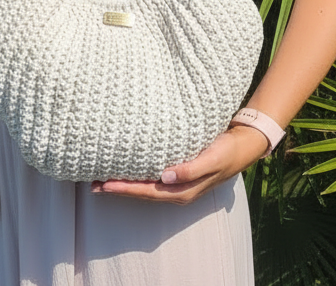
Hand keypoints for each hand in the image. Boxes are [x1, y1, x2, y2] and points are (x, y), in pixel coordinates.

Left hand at [89, 124, 270, 203]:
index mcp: (183, 190)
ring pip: (145, 186)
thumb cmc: (227, 150)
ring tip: (102, 178)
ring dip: (125, 183)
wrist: (243, 144)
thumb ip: (191, 169)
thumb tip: (165, 176)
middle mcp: (177, 189)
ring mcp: (177, 181)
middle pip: (142, 192)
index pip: (148, 192)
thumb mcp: (212, 158)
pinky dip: (137, 175)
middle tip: (93, 182)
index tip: (105, 185)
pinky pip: (152, 177)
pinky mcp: (178, 170)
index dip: (126, 189)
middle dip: (118, 189)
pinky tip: (127, 168)